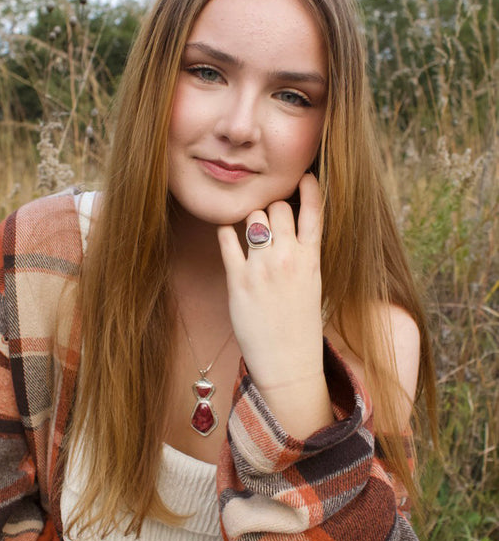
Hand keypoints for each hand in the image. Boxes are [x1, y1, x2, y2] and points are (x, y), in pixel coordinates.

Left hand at [217, 173, 332, 437]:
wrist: (288, 363)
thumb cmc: (301, 324)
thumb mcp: (313, 284)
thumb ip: (303, 254)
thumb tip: (289, 229)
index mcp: (312, 259)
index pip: (313, 212)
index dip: (310, 190)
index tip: (305, 177)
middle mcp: (287, 258)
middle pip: (278, 208)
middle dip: (272, 208)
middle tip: (268, 220)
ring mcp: (261, 268)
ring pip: (254, 216)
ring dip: (251, 218)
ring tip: (251, 230)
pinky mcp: (237, 280)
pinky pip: (227, 239)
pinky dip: (227, 232)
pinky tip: (229, 236)